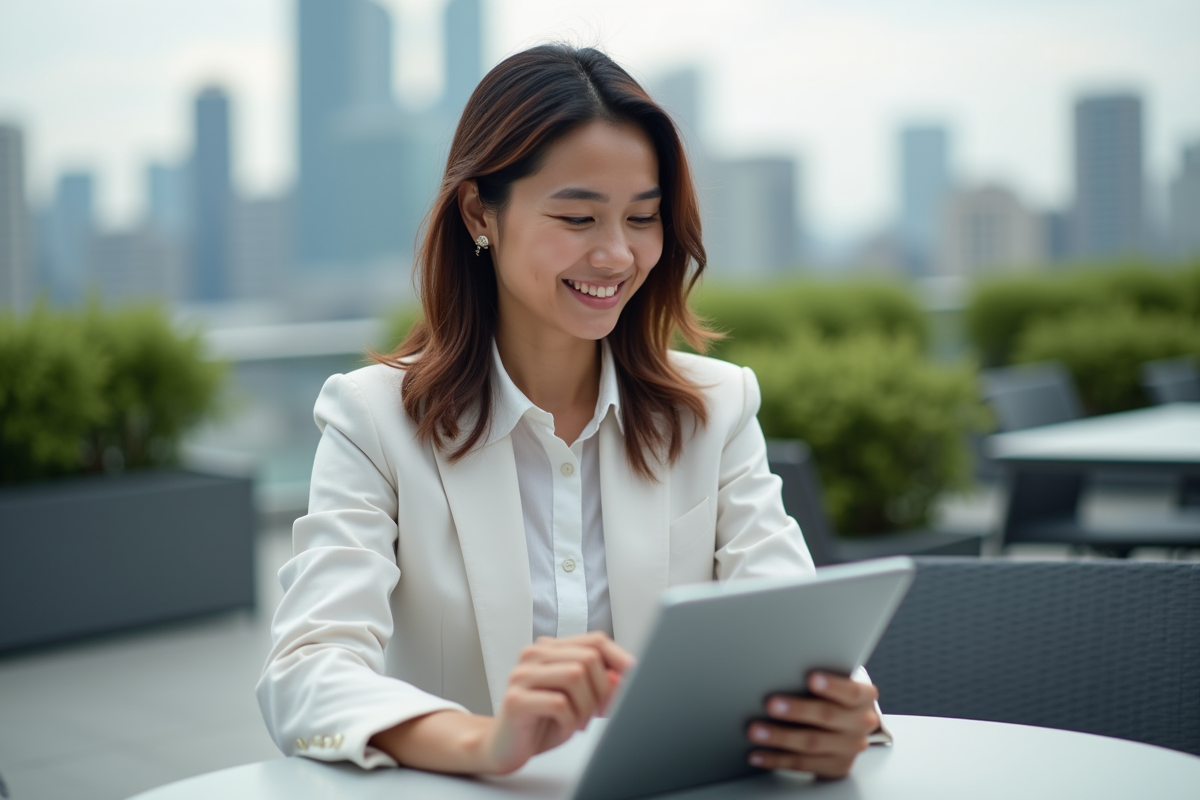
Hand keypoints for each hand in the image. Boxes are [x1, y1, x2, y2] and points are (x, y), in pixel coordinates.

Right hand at [480, 632, 634, 773]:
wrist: (503, 747)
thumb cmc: (542, 721)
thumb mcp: (577, 699)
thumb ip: (599, 683)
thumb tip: (624, 676)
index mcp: (550, 648)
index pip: (595, 640)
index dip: (620, 660)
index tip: (634, 681)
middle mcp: (533, 655)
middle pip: (589, 658)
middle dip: (603, 690)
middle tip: (599, 713)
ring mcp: (522, 675)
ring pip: (576, 675)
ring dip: (587, 707)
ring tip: (580, 723)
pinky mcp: (515, 700)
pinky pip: (559, 703)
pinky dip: (571, 721)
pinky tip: (565, 728)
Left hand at [746, 671, 879, 778]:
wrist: (851, 724)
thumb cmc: (833, 694)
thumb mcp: (836, 681)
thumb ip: (818, 678)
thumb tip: (783, 669)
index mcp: (864, 697)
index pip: (851, 691)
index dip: (832, 686)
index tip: (811, 678)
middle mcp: (861, 723)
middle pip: (827, 717)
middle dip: (797, 710)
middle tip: (770, 704)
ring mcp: (850, 748)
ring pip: (812, 743)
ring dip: (780, 737)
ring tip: (755, 731)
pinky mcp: (836, 766)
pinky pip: (802, 764)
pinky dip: (776, 759)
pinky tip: (758, 754)